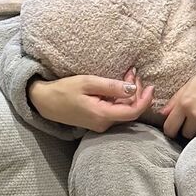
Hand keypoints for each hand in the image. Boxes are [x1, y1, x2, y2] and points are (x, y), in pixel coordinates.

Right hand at [28, 66, 153, 132]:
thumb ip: (112, 87)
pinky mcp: (98, 121)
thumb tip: (133, 89)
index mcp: (102, 115)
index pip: (133, 112)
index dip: (145, 100)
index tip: (150, 85)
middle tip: (134, 72)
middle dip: (137, 91)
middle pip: (130, 110)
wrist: (44, 102)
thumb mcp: (88, 83)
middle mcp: (104, 124)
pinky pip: (115, 110)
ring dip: (129, 93)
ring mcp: (100, 124)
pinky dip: (120, 97)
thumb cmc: (64, 90)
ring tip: (129, 73)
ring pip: (123, 110)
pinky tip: (119, 84)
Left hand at [161, 62, 195, 140]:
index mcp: (184, 103)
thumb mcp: (190, 84)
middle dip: (187, 129)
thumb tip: (162, 114)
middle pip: (185, 133)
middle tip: (194, 120)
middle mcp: (195, 114)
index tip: (175, 127)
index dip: (171, 129)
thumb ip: (175, 101)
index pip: (170, 128)